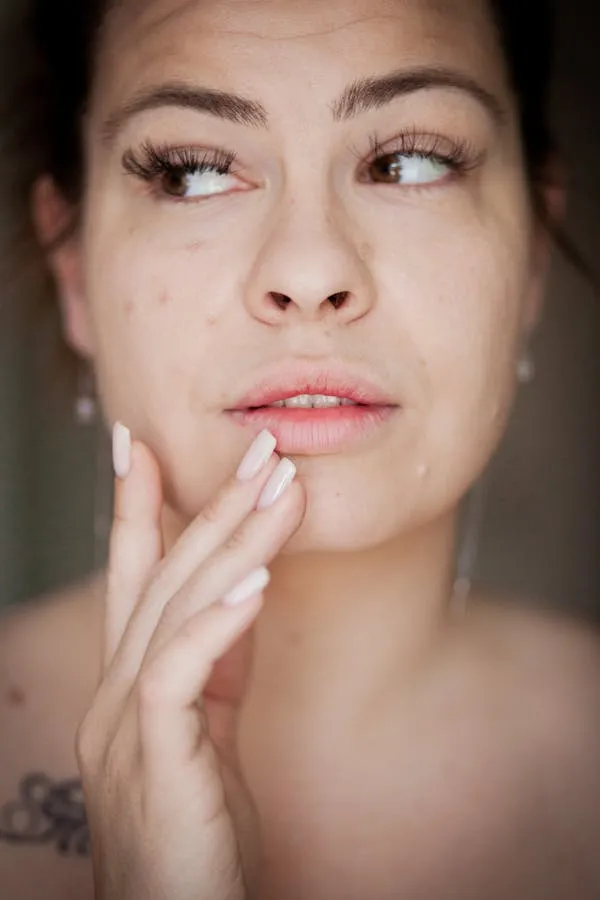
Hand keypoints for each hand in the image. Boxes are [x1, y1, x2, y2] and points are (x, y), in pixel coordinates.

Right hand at [76, 428, 305, 899]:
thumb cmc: (198, 832)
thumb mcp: (210, 731)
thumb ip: (215, 664)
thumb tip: (242, 592)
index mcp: (127, 685)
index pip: (132, 577)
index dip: (139, 508)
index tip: (145, 446)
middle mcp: (114, 695)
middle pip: (161, 577)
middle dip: (207, 504)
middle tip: (255, 446)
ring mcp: (125, 727)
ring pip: (175, 607)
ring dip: (231, 541)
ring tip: (277, 489)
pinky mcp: (155, 759)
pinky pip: (180, 672)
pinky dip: (218, 619)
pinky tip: (256, 579)